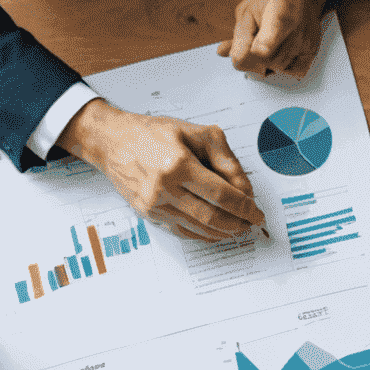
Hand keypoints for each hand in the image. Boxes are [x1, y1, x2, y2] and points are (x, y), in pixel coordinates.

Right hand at [58, 101, 264, 242]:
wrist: (112, 141)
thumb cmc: (154, 134)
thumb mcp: (196, 134)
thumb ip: (225, 159)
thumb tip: (245, 190)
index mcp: (178, 164)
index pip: (222, 195)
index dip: (245, 208)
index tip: (257, 214)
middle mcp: (165, 188)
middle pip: (212, 217)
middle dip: (238, 224)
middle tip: (251, 223)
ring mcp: (155, 205)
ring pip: (199, 229)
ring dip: (224, 232)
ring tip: (238, 228)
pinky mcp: (148, 215)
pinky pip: (183, 232)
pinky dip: (204, 235)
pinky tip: (216, 232)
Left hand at [218, 0, 332, 78]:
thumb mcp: (247, 12)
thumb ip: (238, 35)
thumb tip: (224, 54)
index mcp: (279, 15)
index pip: (266, 46)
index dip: (252, 52)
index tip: (248, 52)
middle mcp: (296, 31)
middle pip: (267, 61)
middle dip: (255, 56)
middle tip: (255, 40)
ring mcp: (305, 42)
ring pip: (278, 68)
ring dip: (269, 60)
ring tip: (270, 42)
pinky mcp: (313, 50)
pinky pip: (295, 72)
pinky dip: (285, 67)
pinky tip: (282, 53)